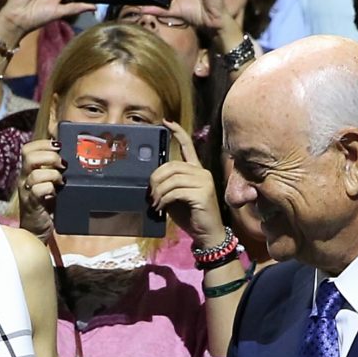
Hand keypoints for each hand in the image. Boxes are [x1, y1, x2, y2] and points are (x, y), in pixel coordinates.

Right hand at [17, 136, 63, 237]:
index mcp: (28, 170)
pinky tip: (56, 194)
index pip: (28, 148)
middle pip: (29, 156)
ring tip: (62, 182)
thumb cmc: (47, 203)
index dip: (44, 143)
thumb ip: (55, 168)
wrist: (37, 228)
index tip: (59, 147)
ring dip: (53, 175)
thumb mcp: (51, 181)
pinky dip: (50, 189)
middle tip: (63, 165)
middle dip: (50, 156)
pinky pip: (38, 190)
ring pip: (35, 174)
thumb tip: (71, 154)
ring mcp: (26, 191)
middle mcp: (24, 178)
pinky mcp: (31, 204)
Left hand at [149, 122, 224, 247]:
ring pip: (172, 178)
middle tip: (150, 194)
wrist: (207, 234)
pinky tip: (161, 208)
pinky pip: (175, 191)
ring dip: (158, 192)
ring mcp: (204, 181)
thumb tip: (152, 181)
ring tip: (154, 204)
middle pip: (171, 165)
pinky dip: (164, 200)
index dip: (178, 132)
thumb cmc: (191, 216)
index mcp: (197, 170)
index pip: (188, 146)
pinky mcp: (203, 193)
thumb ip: (168, 185)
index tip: (166, 121)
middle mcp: (202, 172)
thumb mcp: (175, 197)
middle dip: (155, 179)